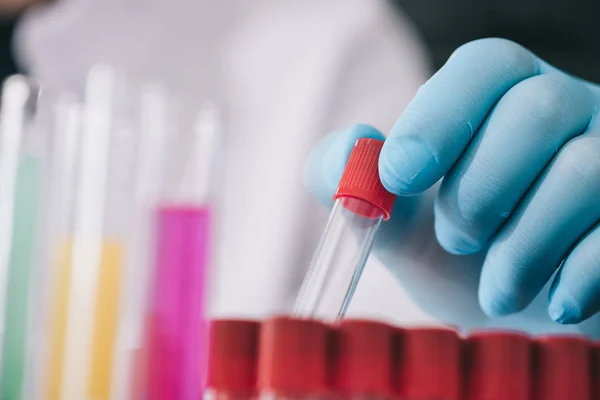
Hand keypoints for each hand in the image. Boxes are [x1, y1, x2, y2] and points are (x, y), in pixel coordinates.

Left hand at [305, 38, 599, 327]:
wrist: (513, 306)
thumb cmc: (452, 251)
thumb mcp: (391, 218)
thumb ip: (348, 179)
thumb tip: (349, 145)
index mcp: (501, 97)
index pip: (484, 67)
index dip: (436, 118)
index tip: (397, 178)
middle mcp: (569, 111)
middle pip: (536, 111)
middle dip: (478, 192)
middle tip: (454, 242)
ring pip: (584, 171)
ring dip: (522, 248)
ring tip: (495, 291)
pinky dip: (579, 275)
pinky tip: (554, 302)